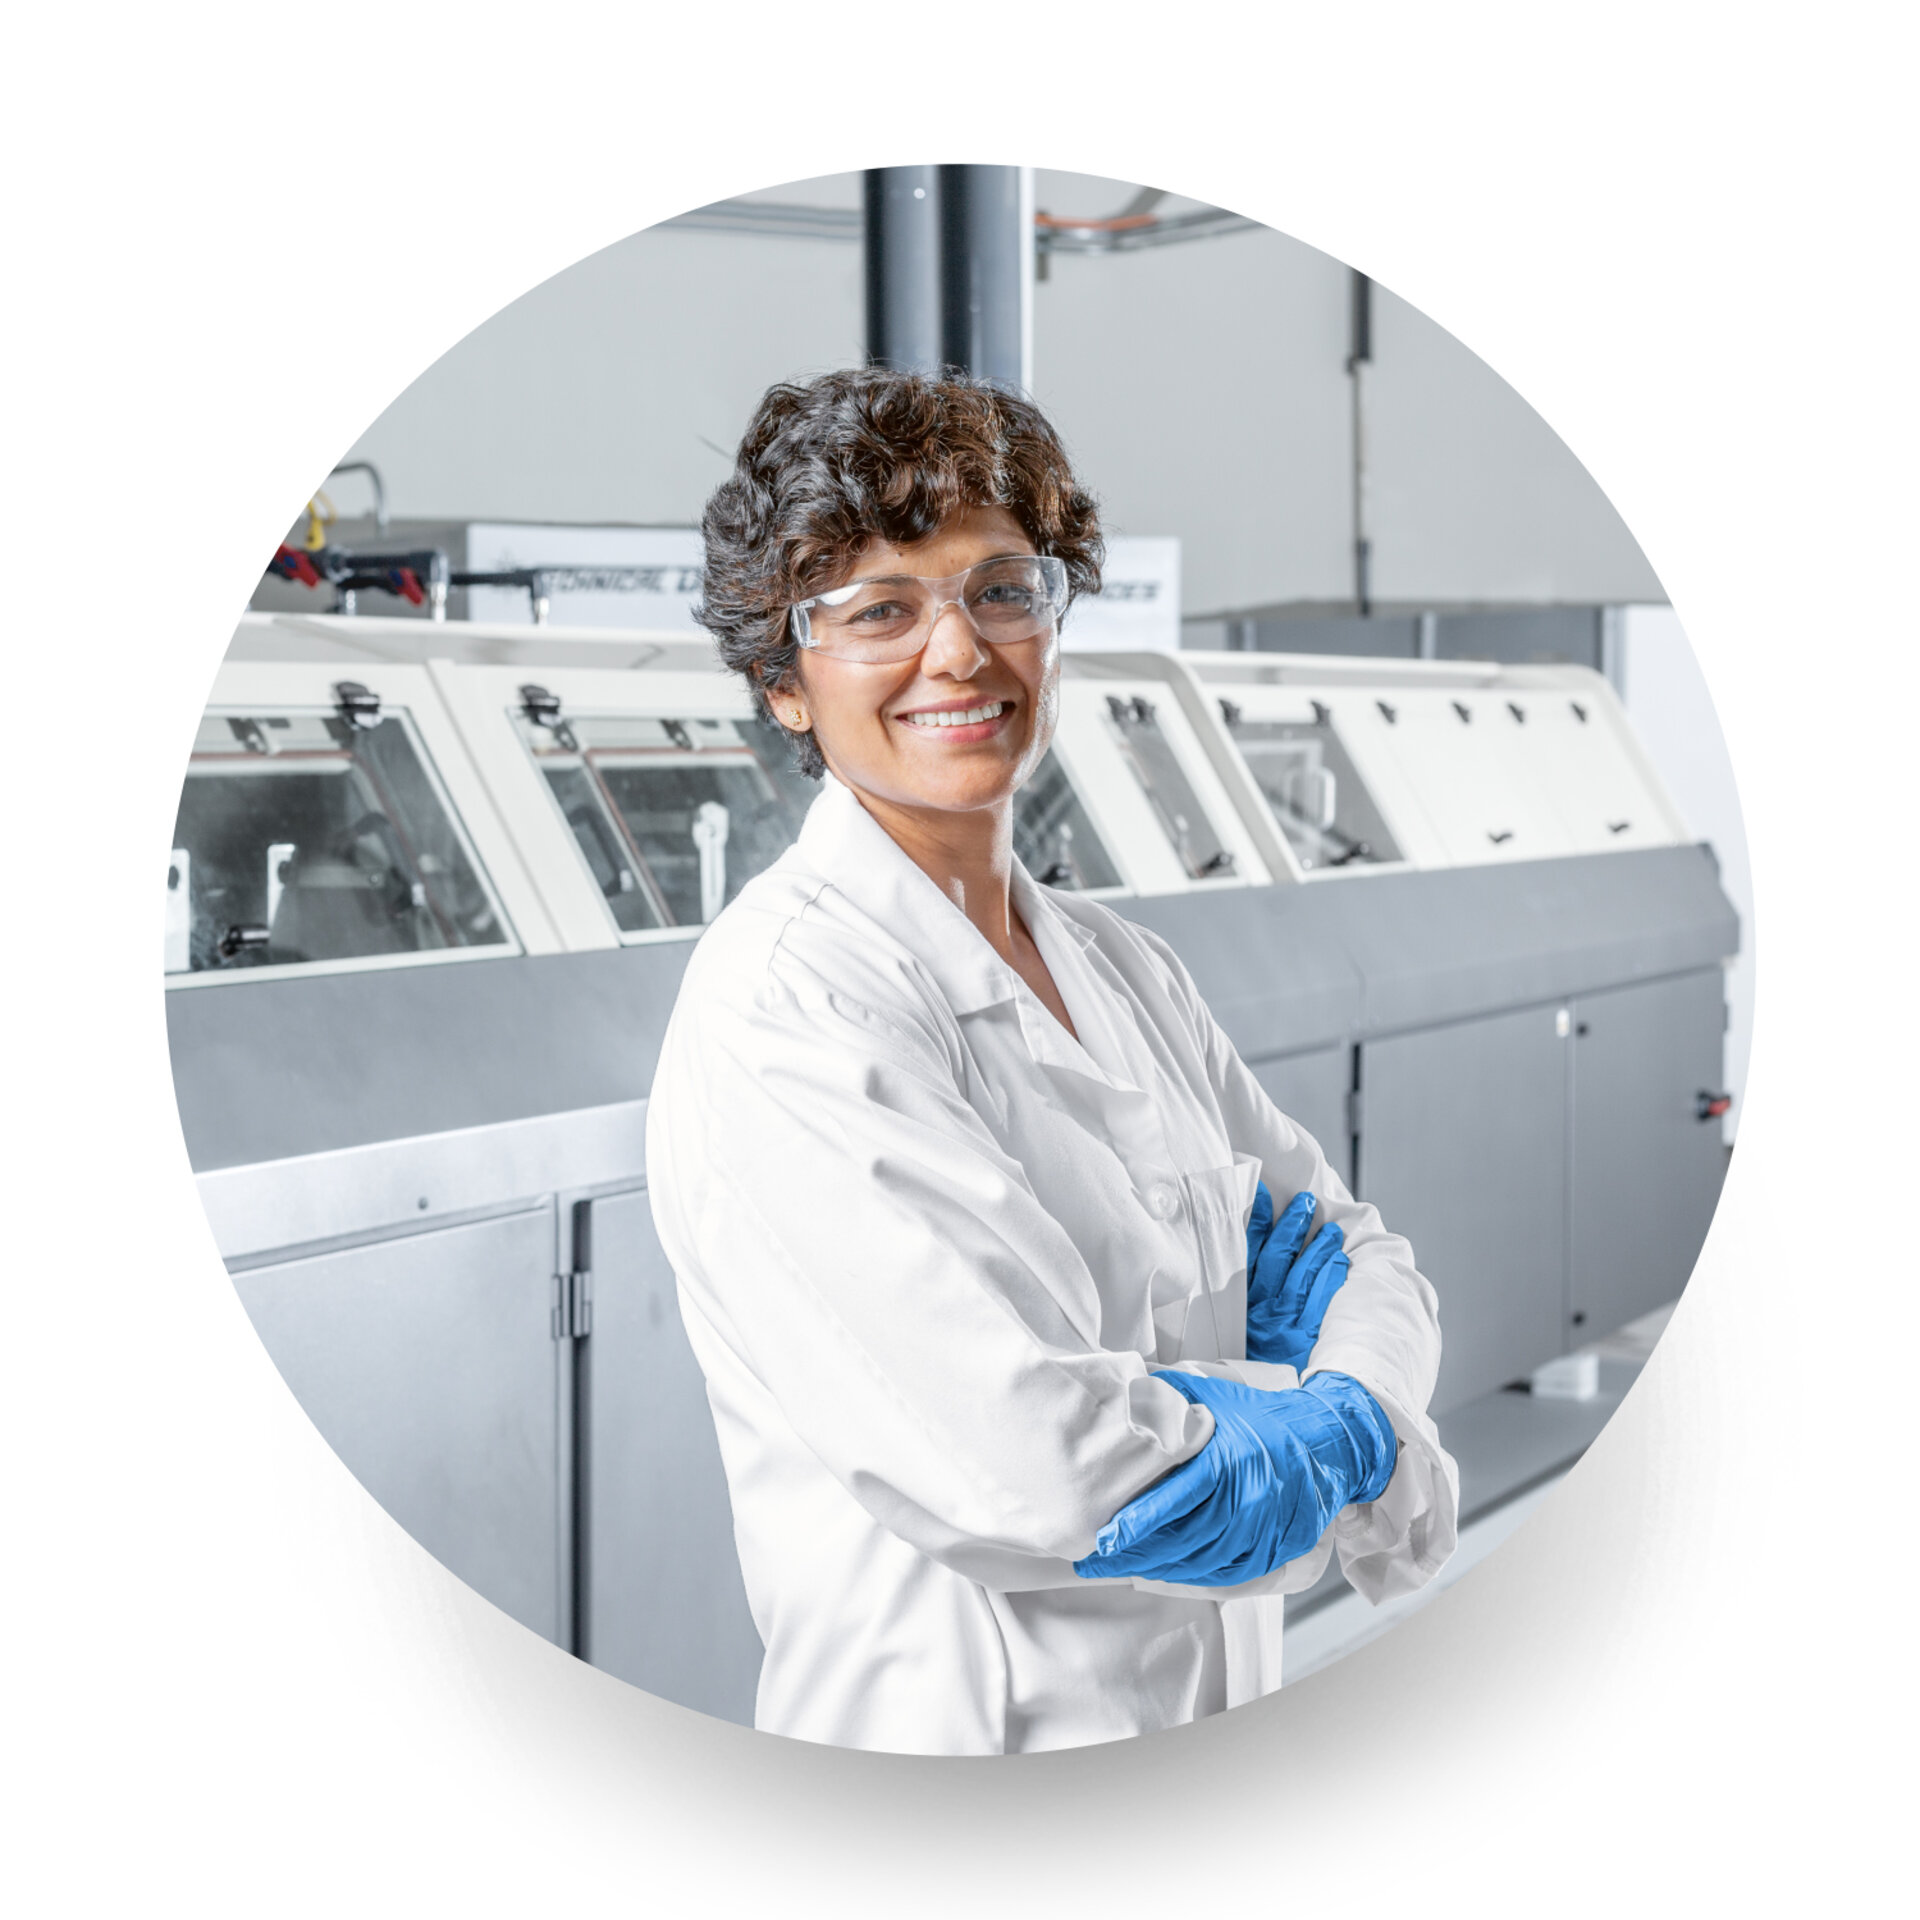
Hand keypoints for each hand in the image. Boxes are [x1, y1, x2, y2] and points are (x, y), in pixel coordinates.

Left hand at [1073, 1369, 1396, 1587]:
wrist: (1326, 1439)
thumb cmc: (1261, 1416)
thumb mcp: (1213, 1395)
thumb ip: (1167, 1399)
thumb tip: (1121, 1399)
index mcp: (1228, 1460)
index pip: (1176, 1499)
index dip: (1138, 1524)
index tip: (1104, 1539)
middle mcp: (1248, 1499)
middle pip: (1183, 1540)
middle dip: (1135, 1556)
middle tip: (1096, 1562)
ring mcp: (1264, 1530)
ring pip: (1203, 1562)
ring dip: (1160, 1570)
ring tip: (1124, 1568)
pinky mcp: (1276, 1550)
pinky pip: (1229, 1573)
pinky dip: (1195, 1576)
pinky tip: (1169, 1572)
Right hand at [1245, 1181, 1349, 1368]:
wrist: (1267, 1420)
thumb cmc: (1247, 1378)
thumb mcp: (1231, 1343)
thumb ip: (1233, 1312)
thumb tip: (1230, 1274)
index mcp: (1241, 1309)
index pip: (1248, 1255)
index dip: (1256, 1223)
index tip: (1263, 1194)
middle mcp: (1264, 1313)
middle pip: (1279, 1260)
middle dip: (1292, 1227)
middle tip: (1306, 1200)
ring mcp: (1288, 1326)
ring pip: (1304, 1277)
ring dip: (1317, 1249)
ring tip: (1330, 1228)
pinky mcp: (1310, 1341)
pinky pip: (1324, 1303)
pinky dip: (1332, 1279)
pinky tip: (1341, 1261)